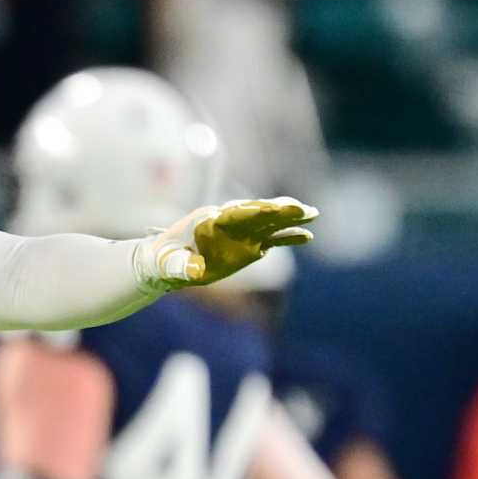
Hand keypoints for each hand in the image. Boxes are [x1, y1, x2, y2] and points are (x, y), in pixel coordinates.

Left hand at [134, 197, 316, 289]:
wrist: (167, 261)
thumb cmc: (165, 260)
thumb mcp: (169, 264)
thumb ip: (181, 266)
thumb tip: (194, 270)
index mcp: (208, 222)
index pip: (234, 214)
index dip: (252, 211)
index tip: (270, 207)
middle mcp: (228, 223)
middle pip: (256, 213)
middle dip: (276, 210)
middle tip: (298, 207)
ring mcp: (241, 233)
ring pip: (268, 222)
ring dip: (288, 218)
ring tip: (312, 213)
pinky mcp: (249, 245)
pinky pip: (271, 239)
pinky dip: (288, 237)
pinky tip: (307, 236)